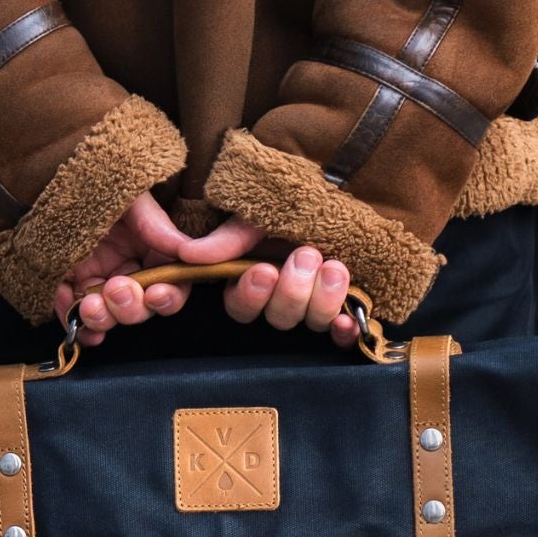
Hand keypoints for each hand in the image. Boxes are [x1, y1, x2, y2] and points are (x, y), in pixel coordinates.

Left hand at [54, 193, 194, 346]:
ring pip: (107, 316)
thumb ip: (156, 224)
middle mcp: (127, 271)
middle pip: (140, 308)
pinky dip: (70, 316)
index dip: (168, 297)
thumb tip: (187, 250)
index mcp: (150, 250)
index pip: (171, 285)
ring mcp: (96, 280)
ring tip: (89, 306)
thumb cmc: (98, 181)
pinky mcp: (67, 285)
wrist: (51, 176)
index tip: (155, 295)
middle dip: (130, 307)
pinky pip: (71, 312)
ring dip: (102, 318)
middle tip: (115, 290)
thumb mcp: (131, 197)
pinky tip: (67, 303)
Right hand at [187, 220, 358, 346]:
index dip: (250, 296)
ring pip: (311, 323)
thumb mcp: (259, 215)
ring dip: (323, 299)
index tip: (264, 270)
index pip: (241, 307)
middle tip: (305, 255)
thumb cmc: (293, 206)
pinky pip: (342, 335)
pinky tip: (349, 319)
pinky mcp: (346, 310)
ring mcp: (315, 306)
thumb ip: (229, 237)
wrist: (337, 201)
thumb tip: (187, 254)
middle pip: (278, 318)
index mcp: (254, 280)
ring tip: (334, 268)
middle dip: (292, 289)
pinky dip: (345, 330)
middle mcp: (282, 298)